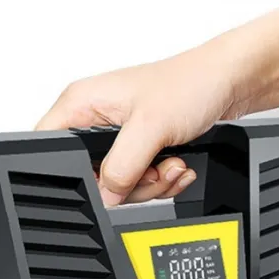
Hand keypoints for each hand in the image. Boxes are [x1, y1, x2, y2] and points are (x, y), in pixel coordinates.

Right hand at [36, 36, 248, 205]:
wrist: (227, 83)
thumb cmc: (190, 84)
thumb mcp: (150, 127)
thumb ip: (121, 167)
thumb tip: (106, 196)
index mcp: (81, 103)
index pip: (51, 147)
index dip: (74, 173)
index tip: (107, 180)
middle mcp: (96, 119)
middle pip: (91, 177)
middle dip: (129, 183)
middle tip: (151, 168)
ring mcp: (119, 136)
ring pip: (118, 184)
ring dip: (151, 182)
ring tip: (171, 163)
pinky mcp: (140, 146)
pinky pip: (140, 180)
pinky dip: (161, 180)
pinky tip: (176, 165)